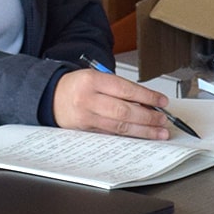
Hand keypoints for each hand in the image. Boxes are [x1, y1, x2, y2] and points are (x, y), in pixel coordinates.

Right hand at [52, 68, 170, 139]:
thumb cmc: (78, 85)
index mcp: (93, 81)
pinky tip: (140, 136)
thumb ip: (119, 87)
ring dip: (142, 130)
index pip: (126, 90)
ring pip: (119, 127)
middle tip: (163, 120)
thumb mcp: (96, 76)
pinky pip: (111, 135)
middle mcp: (88, 100)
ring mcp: (86, 118)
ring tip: (158, 132)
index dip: (147, 97)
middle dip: (148, 117)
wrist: (51, 97)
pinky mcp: (85, 132)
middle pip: (124, 111)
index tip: (162, 101)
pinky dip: (128, 136)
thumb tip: (146, 101)